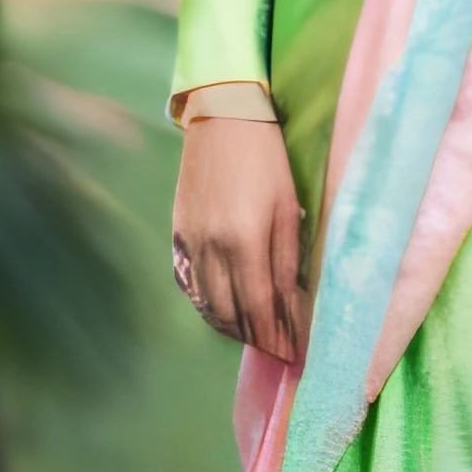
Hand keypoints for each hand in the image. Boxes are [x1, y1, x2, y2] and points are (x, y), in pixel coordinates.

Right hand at [171, 117, 307, 360]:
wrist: (222, 119)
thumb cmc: (266, 159)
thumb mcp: (287, 206)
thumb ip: (287, 258)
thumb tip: (293, 303)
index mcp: (243, 240)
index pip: (259, 306)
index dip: (275, 335)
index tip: (292, 353)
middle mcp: (211, 248)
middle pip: (230, 313)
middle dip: (255, 338)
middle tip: (277, 350)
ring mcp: (189, 243)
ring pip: (206, 303)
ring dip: (230, 327)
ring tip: (254, 337)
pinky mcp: (178, 234)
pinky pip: (189, 285)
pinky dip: (206, 306)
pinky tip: (222, 312)